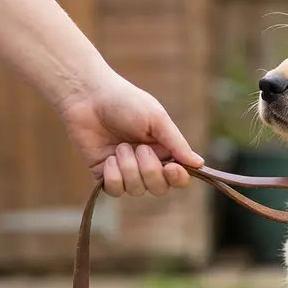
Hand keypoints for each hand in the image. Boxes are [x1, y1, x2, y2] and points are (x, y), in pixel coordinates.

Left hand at [57, 70, 203, 197]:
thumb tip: (198, 163)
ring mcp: (125, 171)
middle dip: (150, 171)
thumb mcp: (156, 119)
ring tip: (120, 146)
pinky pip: (115, 190)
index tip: (171, 167)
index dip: (177, 178)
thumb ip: (177, 143)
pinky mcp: (104, 175)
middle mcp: (147, 164)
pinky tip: (108, 158)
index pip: (179, 177)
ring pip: (137, 190)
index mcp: (164, 150)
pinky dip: (113, 175)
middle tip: (140, 148)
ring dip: (128, 168)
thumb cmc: (125, 102)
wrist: (88, 97)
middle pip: (159, 188)